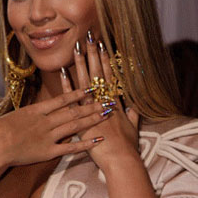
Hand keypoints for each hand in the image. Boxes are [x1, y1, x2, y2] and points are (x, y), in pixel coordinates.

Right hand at [0, 89, 108, 171]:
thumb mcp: (14, 116)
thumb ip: (29, 114)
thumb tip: (37, 110)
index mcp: (37, 110)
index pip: (62, 99)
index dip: (78, 94)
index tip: (90, 89)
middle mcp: (46, 121)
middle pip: (73, 111)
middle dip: (91, 106)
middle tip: (106, 101)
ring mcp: (48, 136)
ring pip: (75, 126)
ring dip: (92, 119)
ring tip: (106, 114)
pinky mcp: (48, 152)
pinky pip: (70, 147)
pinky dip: (85, 144)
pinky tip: (97, 140)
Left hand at [61, 33, 139, 170]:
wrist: (121, 159)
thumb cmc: (127, 146)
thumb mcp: (133, 129)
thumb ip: (133, 115)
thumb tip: (134, 106)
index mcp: (115, 102)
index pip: (109, 76)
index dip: (105, 61)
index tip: (102, 47)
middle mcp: (103, 101)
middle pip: (97, 74)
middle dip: (93, 56)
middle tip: (88, 39)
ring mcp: (92, 109)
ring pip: (85, 83)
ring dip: (80, 65)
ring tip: (76, 49)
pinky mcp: (81, 119)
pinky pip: (72, 100)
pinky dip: (67, 86)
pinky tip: (63, 73)